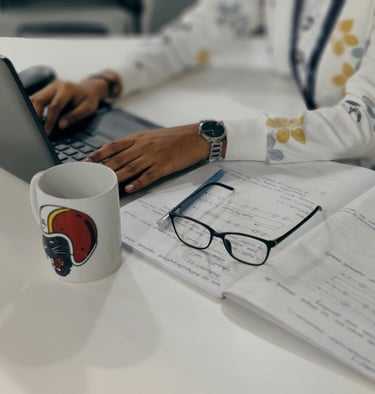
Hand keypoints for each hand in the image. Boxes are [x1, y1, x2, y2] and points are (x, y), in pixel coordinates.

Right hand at [30, 78, 109, 134]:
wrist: (89, 89)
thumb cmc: (89, 99)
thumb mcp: (87, 109)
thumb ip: (74, 116)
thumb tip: (61, 125)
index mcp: (67, 89)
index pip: (55, 106)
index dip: (50, 120)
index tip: (46, 132)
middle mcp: (56, 85)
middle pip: (40, 100)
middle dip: (36, 116)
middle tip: (35, 130)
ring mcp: (49, 86)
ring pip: (34, 98)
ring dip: (32, 112)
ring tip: (33, 125)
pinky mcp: (46, 90)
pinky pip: (36, 98)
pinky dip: (33, 108)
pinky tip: (34, 118)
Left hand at [86, 123, 211, 192]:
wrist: (196, 137)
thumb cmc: (175, 137)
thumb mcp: (152, 136)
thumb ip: (136, 144)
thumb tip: (121, 153)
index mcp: (139, 138)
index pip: (114, 146)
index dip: (99, 154)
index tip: (87, 160)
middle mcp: (144, 146)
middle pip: (119, 158)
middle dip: (103, 168)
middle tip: (90, 176)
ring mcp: (154, 156)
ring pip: (130, 167)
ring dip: (116, 176)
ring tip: (104, 184)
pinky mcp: (164, 166)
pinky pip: (148, 176)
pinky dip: (138, 182)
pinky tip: (129, 188)